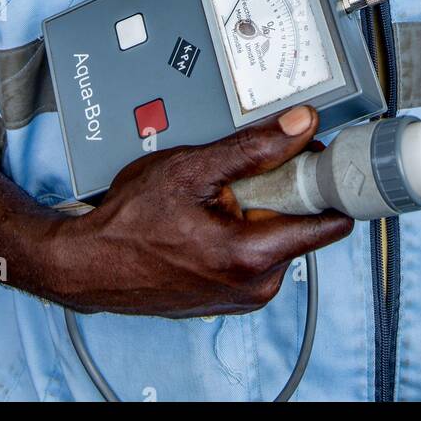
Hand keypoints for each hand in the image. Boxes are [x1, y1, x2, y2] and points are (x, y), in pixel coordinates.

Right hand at [51, 104, 351, 316]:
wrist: (89, 263)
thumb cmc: (129, 221)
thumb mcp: (191, 168)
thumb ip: (253, 147)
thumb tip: (300, 125)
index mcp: (253, 256)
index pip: (330, 222)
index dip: (327, 181)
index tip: (321, 157)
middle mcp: (256, 285)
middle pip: (301, 222)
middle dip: (280, 189)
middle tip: (240, 174)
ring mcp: (244, 294)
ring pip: (277, 233)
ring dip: (258, 208)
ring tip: (214, 195)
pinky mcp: (232, 295)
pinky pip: (256, 250)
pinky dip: (242, 227)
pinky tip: (209, 214)